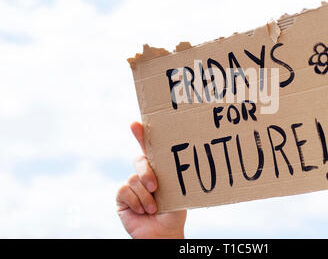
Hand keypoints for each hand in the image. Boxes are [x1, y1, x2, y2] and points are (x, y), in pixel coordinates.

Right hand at [116, 122, 186, 238]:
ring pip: (134, 179)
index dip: (141, 134)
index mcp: (157, 169)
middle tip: (155, 187)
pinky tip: (142, 211)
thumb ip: (170, 175)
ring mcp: (131, 185)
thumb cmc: (174, 212)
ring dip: (146, 197)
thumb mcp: (176, 190)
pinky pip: (125, 191)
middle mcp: (142, 175)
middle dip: (146, 172)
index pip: (148, 148)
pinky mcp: (122, 198)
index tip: (135, 123)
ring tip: (153, 208)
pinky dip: (136, 202)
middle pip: (139, 161)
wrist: (164, 233)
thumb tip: (174, 158)